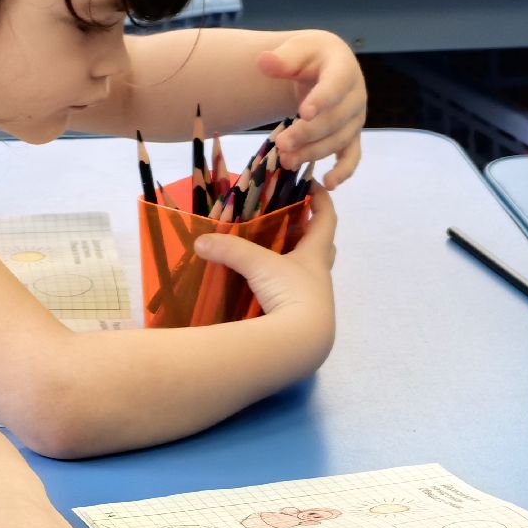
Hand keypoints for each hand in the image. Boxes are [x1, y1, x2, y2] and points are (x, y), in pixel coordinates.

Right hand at [194, 184, 337, 348]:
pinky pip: (293, 297)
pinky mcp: (300, 320)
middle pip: (323, 247)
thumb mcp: (258, 265)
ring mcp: (313, 300)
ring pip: (309, 274)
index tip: (312, 184)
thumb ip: (229, 249)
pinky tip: (266, 290)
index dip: (322, 199)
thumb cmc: (290, 293)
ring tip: (274, 256)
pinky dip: (282, 289)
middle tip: (293, 222)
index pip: (327, 219)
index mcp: (316, 255)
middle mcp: (319, 276)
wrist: (300, 343)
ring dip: (297, 263)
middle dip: (312, 232)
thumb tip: (200, 241)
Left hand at [258, 31, 366, 189]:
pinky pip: (352, 157)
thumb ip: (282, 58)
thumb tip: (264, 62)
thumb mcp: (295, 50)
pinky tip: (329, 184)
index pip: (336, 85)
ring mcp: (355, 118)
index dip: (322, 99)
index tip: (303, 113)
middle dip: (307, 134)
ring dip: (313, 152)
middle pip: (335, 119)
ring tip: (286, 160)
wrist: (322, 66)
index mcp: (344, 68)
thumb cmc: (308, 57)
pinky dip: (343, 171)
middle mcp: (356, 95)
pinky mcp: (351, 136)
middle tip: (280, 144)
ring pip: (338, 141)